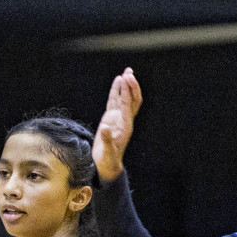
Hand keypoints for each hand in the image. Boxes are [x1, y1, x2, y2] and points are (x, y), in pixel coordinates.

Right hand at [93, 67, 141, 181]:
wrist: (107, 164)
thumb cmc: (107, 159)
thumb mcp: (107, 151)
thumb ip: (106, 139)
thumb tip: (104, 128)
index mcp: (125, 126)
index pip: (127, 104)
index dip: (127, 91)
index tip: (125, 79)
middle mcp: (124, 120)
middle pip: (132, 99)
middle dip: (131, 85)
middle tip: (129, 72)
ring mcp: (119, 118)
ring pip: (125, 98)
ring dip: (126, 85)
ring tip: (126, 71)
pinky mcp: (112, 118)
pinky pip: (116, 101)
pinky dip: (117, 91)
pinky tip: (117, 81)